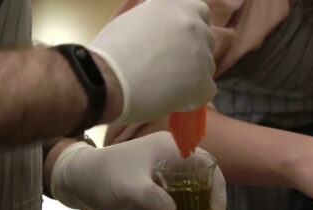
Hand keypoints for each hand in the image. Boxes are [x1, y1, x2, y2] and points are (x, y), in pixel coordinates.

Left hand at [51, 131, 227, 209]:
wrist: (81, 185)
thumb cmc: (103, 175)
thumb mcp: (128, 186)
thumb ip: (150, 196)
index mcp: (171, 150)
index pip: (207, 164)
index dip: (217, 187)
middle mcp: (174, 162)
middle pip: (208, 180)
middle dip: (215, 203)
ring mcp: (169, 179)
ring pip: (199, 195)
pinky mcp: (163, 195)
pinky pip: (185, 206)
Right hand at [88, 0, 216, 123]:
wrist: (105, 79)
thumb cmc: (111, 51)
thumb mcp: (136, 18)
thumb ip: (159, 19)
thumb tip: (166, 27)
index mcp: (176, 3)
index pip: (200, 11)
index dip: (191, 29)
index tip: (179, 41)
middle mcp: (193, 23)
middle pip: (206, 40)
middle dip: (193, 53)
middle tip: (169, 66)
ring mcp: (201, 52)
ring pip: (208, 67)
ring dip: (193, 75)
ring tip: (163, 83)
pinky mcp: (203, 81)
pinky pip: (206, 90)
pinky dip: (192, 97)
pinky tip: (170, 98)